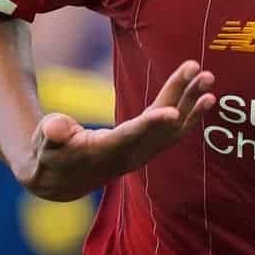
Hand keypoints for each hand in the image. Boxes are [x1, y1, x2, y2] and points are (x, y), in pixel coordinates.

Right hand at [16, 60, 215, 200]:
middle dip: (182, 98)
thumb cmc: (51, 155)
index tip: (172, 112)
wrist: (62, 181)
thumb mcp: (44, 143)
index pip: (132, 136)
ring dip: (192, 102)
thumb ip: (51, 134)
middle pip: (162, 125)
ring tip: (209, 78)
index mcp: (105, 151)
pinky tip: (206, 96)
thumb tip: (56, 127)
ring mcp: (143, 153)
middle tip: (202, 73)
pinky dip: (191, 114)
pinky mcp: (148, 148)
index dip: (151, 125)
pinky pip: (175, 131)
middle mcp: (131, 154)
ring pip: (174, 126)